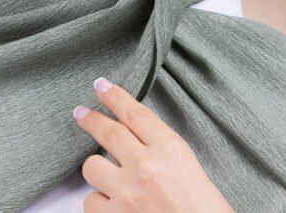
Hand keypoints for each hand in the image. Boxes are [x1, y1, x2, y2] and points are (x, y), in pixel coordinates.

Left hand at [73, 77, 233, 212]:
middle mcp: (146, 167)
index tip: (102, 86)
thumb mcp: (189, 168)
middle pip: (108, 132)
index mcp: (171, 150)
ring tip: (110, 179)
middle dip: (91, 119)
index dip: (114, 96)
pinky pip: (90, 202)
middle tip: (81, 113)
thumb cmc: (203, 211)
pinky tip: (112, 205)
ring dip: (98, 171)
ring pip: (92, 167)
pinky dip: (99, 203)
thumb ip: (161, 150)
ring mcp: (127, 194)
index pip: (135, 112)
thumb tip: (133, 136)